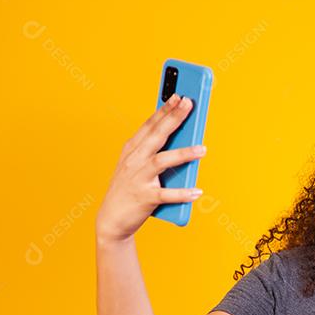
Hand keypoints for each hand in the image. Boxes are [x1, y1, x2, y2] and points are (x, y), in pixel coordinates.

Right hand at [95, 93, 206, 241]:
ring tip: (202, 149)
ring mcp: (139, 179)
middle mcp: (134, 161)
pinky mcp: (144, 198)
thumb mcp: (137, 165)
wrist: (111, 219)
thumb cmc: (129, 189)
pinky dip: (182, 193)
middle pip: (157, 135)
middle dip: (173, 118)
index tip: (178, 95)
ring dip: (183, 154)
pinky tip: (197, 192)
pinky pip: (166, 195)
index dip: (164, 109)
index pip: (150, 125)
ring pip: (162, 161)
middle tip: (189, 104)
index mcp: (132, 150)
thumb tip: (185, 140)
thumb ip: (155, 152)